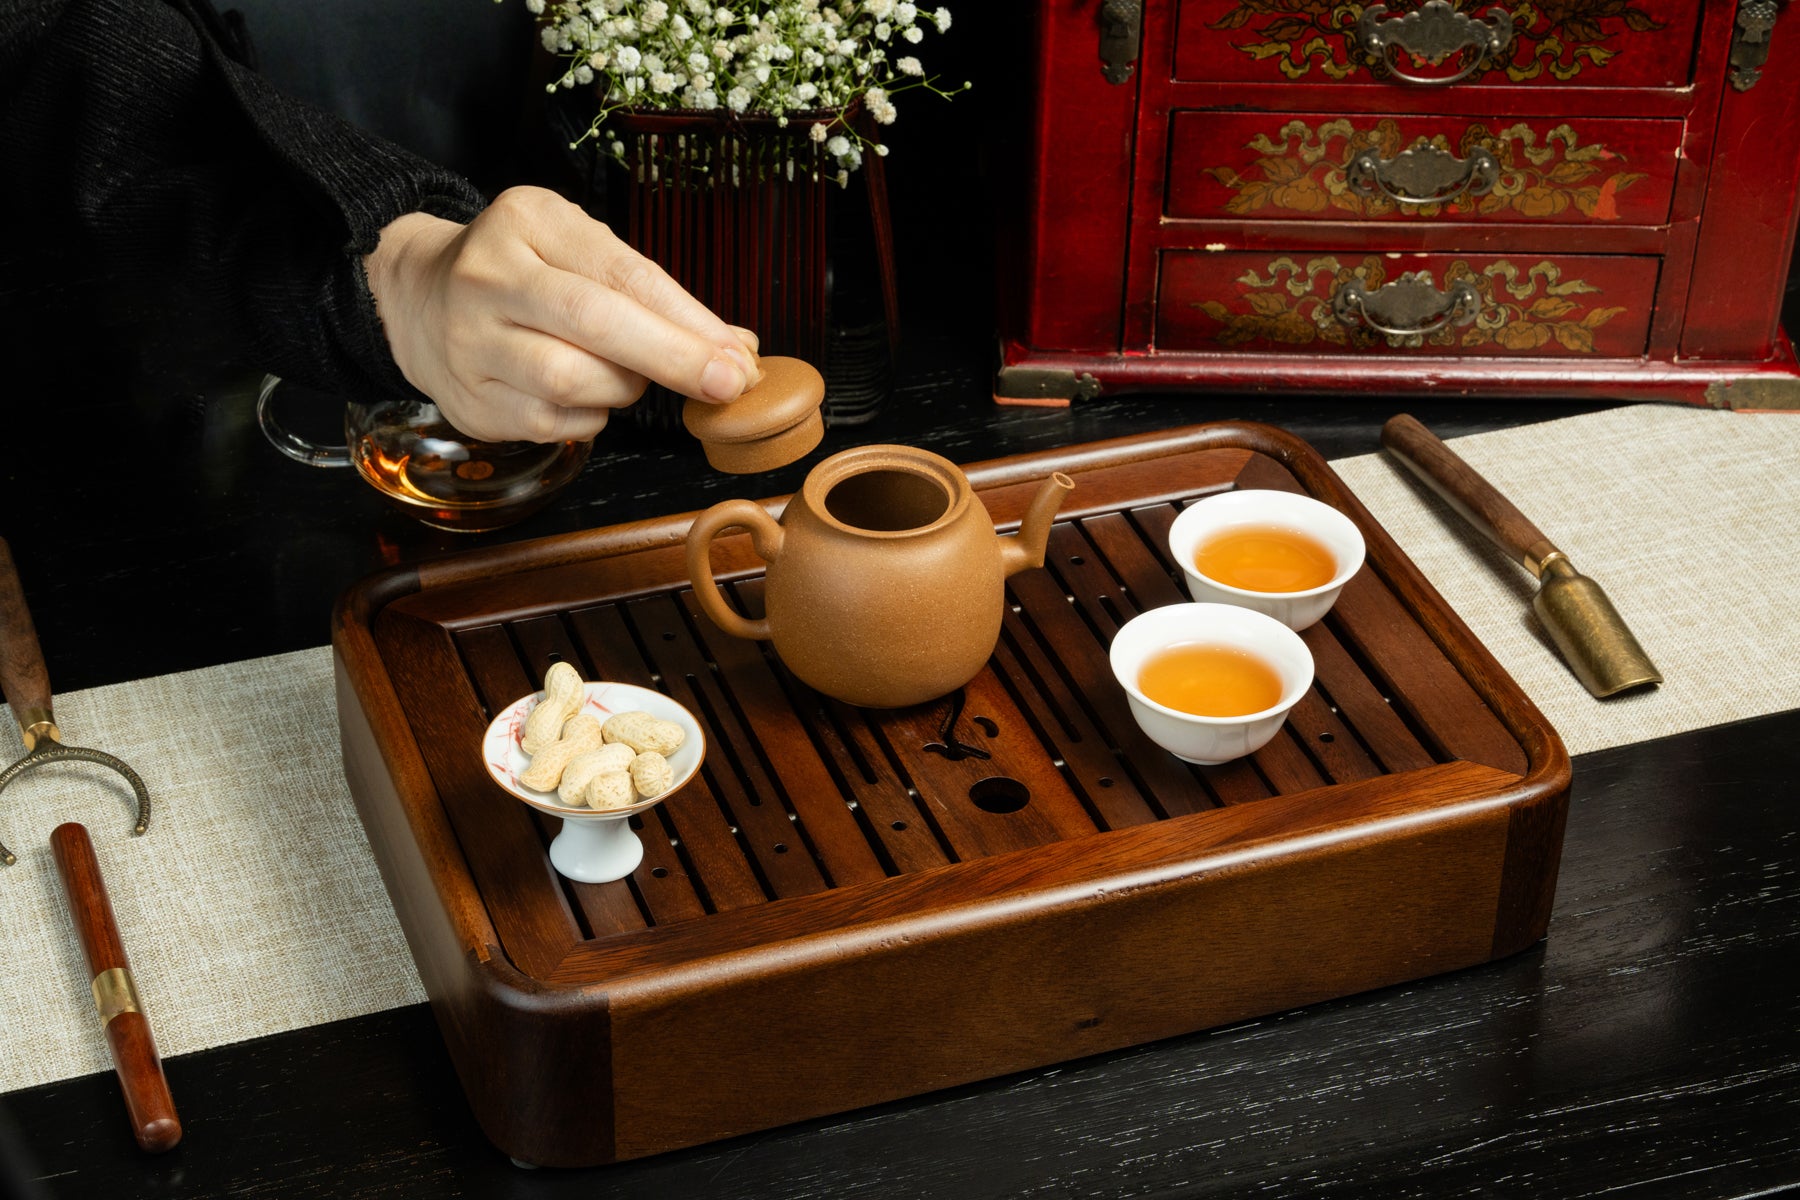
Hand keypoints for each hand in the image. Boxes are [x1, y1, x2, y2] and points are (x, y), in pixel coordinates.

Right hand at [363, 185, 760, 442]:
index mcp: (527, 221)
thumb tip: (737, 349)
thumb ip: (654, 292)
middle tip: (727, 384)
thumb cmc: (527, 271)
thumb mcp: (581, 250)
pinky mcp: (469, 401)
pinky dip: (590, 418)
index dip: (688, 321)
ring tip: (627, 375)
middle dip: (673, 359)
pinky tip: (585, 396)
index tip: (738, 355)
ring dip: (624, 389)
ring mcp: (470, 342)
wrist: (420, 298)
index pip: (622, 273)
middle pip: (594, 324)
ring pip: (573, 382)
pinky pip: (554, 424)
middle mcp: (488, 276)